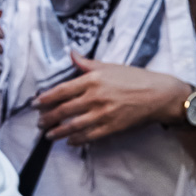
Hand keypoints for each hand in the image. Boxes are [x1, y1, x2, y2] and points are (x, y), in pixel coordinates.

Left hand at [36, 51, 191, 144]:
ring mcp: (103, 114)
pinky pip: (89, 136)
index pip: (62, 90)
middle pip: (64, 109)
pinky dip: (77, 140)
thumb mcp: (110, 66)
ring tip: (48, 135)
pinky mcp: (112, 127)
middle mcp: (95, 97)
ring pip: (74, 125)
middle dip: (48, 117)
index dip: (46, 99)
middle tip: (39, 122)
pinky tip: (69, 141)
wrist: (160, 95)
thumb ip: (87, 63)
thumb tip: (71, 53)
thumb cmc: (135, 78)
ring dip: (58, 131)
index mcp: (93, 80)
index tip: (35, 104)